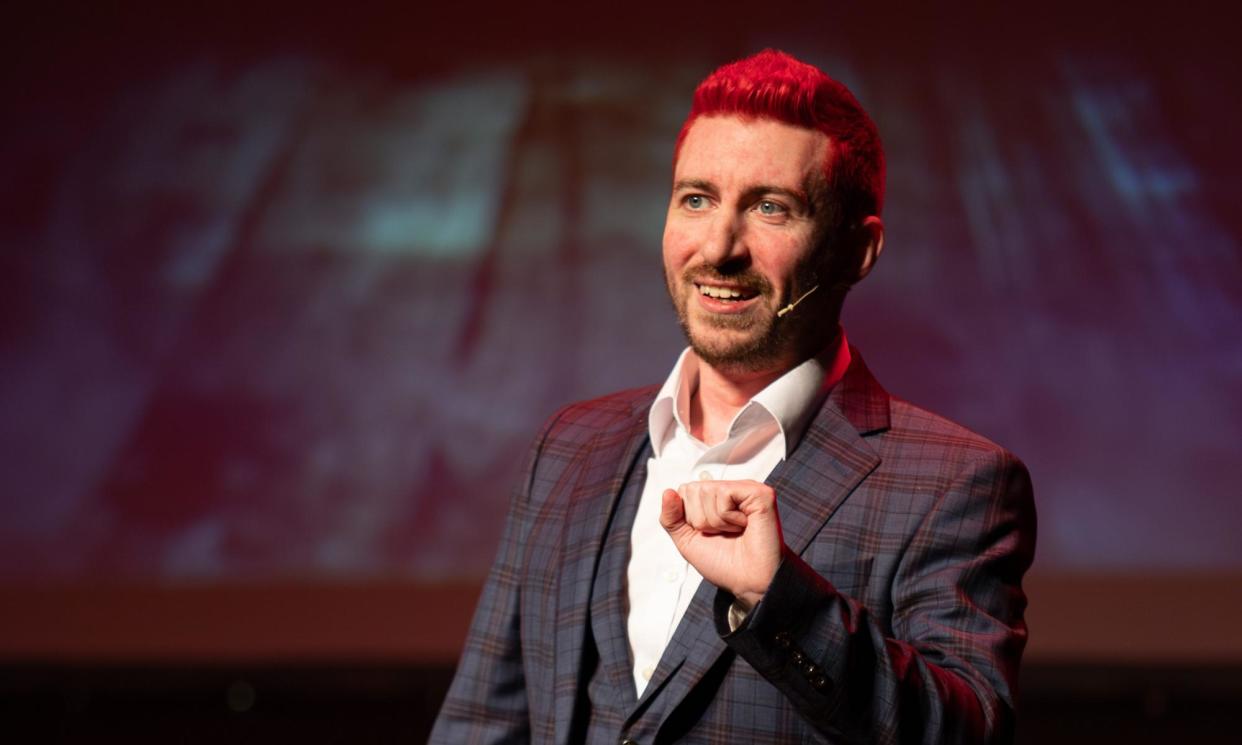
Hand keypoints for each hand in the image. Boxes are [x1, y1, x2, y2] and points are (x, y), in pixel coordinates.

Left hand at [659, 479, 783, 609]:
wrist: (749, 582)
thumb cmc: (724, 564)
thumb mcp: (687, 541)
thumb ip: (671, 518)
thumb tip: (667, 491)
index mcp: (715, 498)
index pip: (683, 491)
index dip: (690, 518)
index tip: (710, 534)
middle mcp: (730, 490)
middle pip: (692, 489)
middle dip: (701, 520)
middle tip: (724, 534)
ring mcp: (745, 489)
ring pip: (706, 491)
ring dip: (716, 521)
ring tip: (735, 531)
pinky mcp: (759, 492)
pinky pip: (724, 493)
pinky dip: (727, 517)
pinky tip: (744, 526)